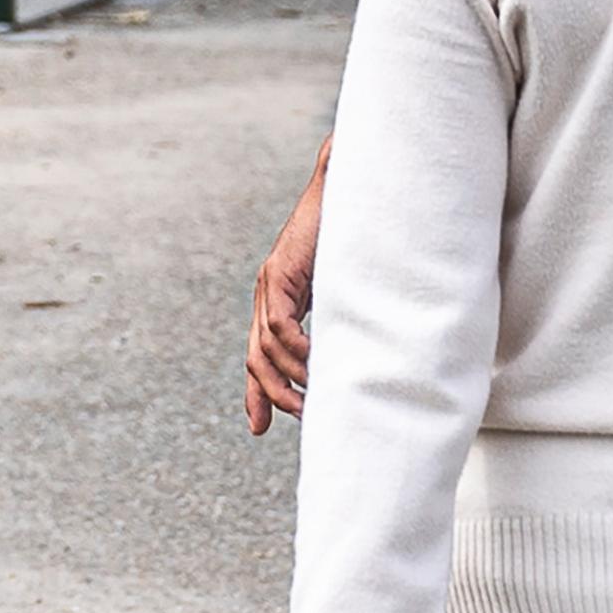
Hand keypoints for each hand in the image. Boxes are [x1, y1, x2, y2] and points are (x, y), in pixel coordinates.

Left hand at [236, 158, 328, 433]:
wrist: (350, 187)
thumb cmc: (356, 235)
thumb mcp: (344, 290)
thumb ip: (339, 320)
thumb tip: (355, 355)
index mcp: (280, 299)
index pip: (259, 355)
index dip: (257, 392)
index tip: (260, 426)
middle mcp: (268, 292)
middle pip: (256, 358)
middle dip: (271, 393)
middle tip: (298, 417)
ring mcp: (271, 282)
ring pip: (266, 345)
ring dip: (291, 375)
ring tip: (316, 393)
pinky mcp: (281, 271)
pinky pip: (279, 322)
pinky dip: (295, 347)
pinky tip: (314, 361)